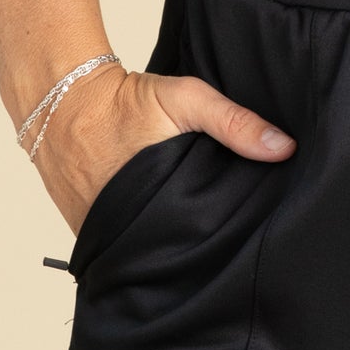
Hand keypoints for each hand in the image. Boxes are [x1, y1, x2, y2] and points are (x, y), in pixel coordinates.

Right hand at [28, 63, 296, 235]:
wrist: (64, 100)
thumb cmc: (126, 101)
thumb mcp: (186, 100)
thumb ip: (234, 122)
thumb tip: (285, 148)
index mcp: (156, 209)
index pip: (200, 240)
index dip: (225, 235)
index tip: (251, 230)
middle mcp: (127, 234)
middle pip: (176, 250)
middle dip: (201, 242)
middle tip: (231, 231)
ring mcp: (105, 239)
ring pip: (149, 249)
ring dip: (171, 240)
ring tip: (200, 230)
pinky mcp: (90, 234)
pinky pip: (124, 243)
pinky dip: (142, 234)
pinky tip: (165, 221)